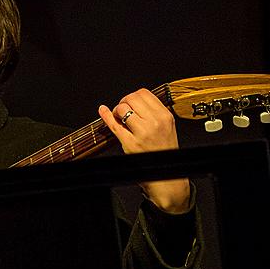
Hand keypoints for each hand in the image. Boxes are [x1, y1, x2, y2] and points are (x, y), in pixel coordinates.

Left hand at [98, 88, 190, 213]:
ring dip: (117, 111)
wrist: (166, 175)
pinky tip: (103, 111)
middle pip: (132, 98)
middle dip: (123, 102)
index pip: (144, 93)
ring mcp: (142, 133)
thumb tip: (135, 101)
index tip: (130, 102)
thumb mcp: (167, 127)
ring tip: (119, 118)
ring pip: (123, 108)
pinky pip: (114, 124)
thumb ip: (154, 113)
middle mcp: (155, 122)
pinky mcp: (130, 143)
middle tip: (122, 110)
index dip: (133, 96)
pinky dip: (105, 116)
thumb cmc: (164, 151)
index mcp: (165, 116)